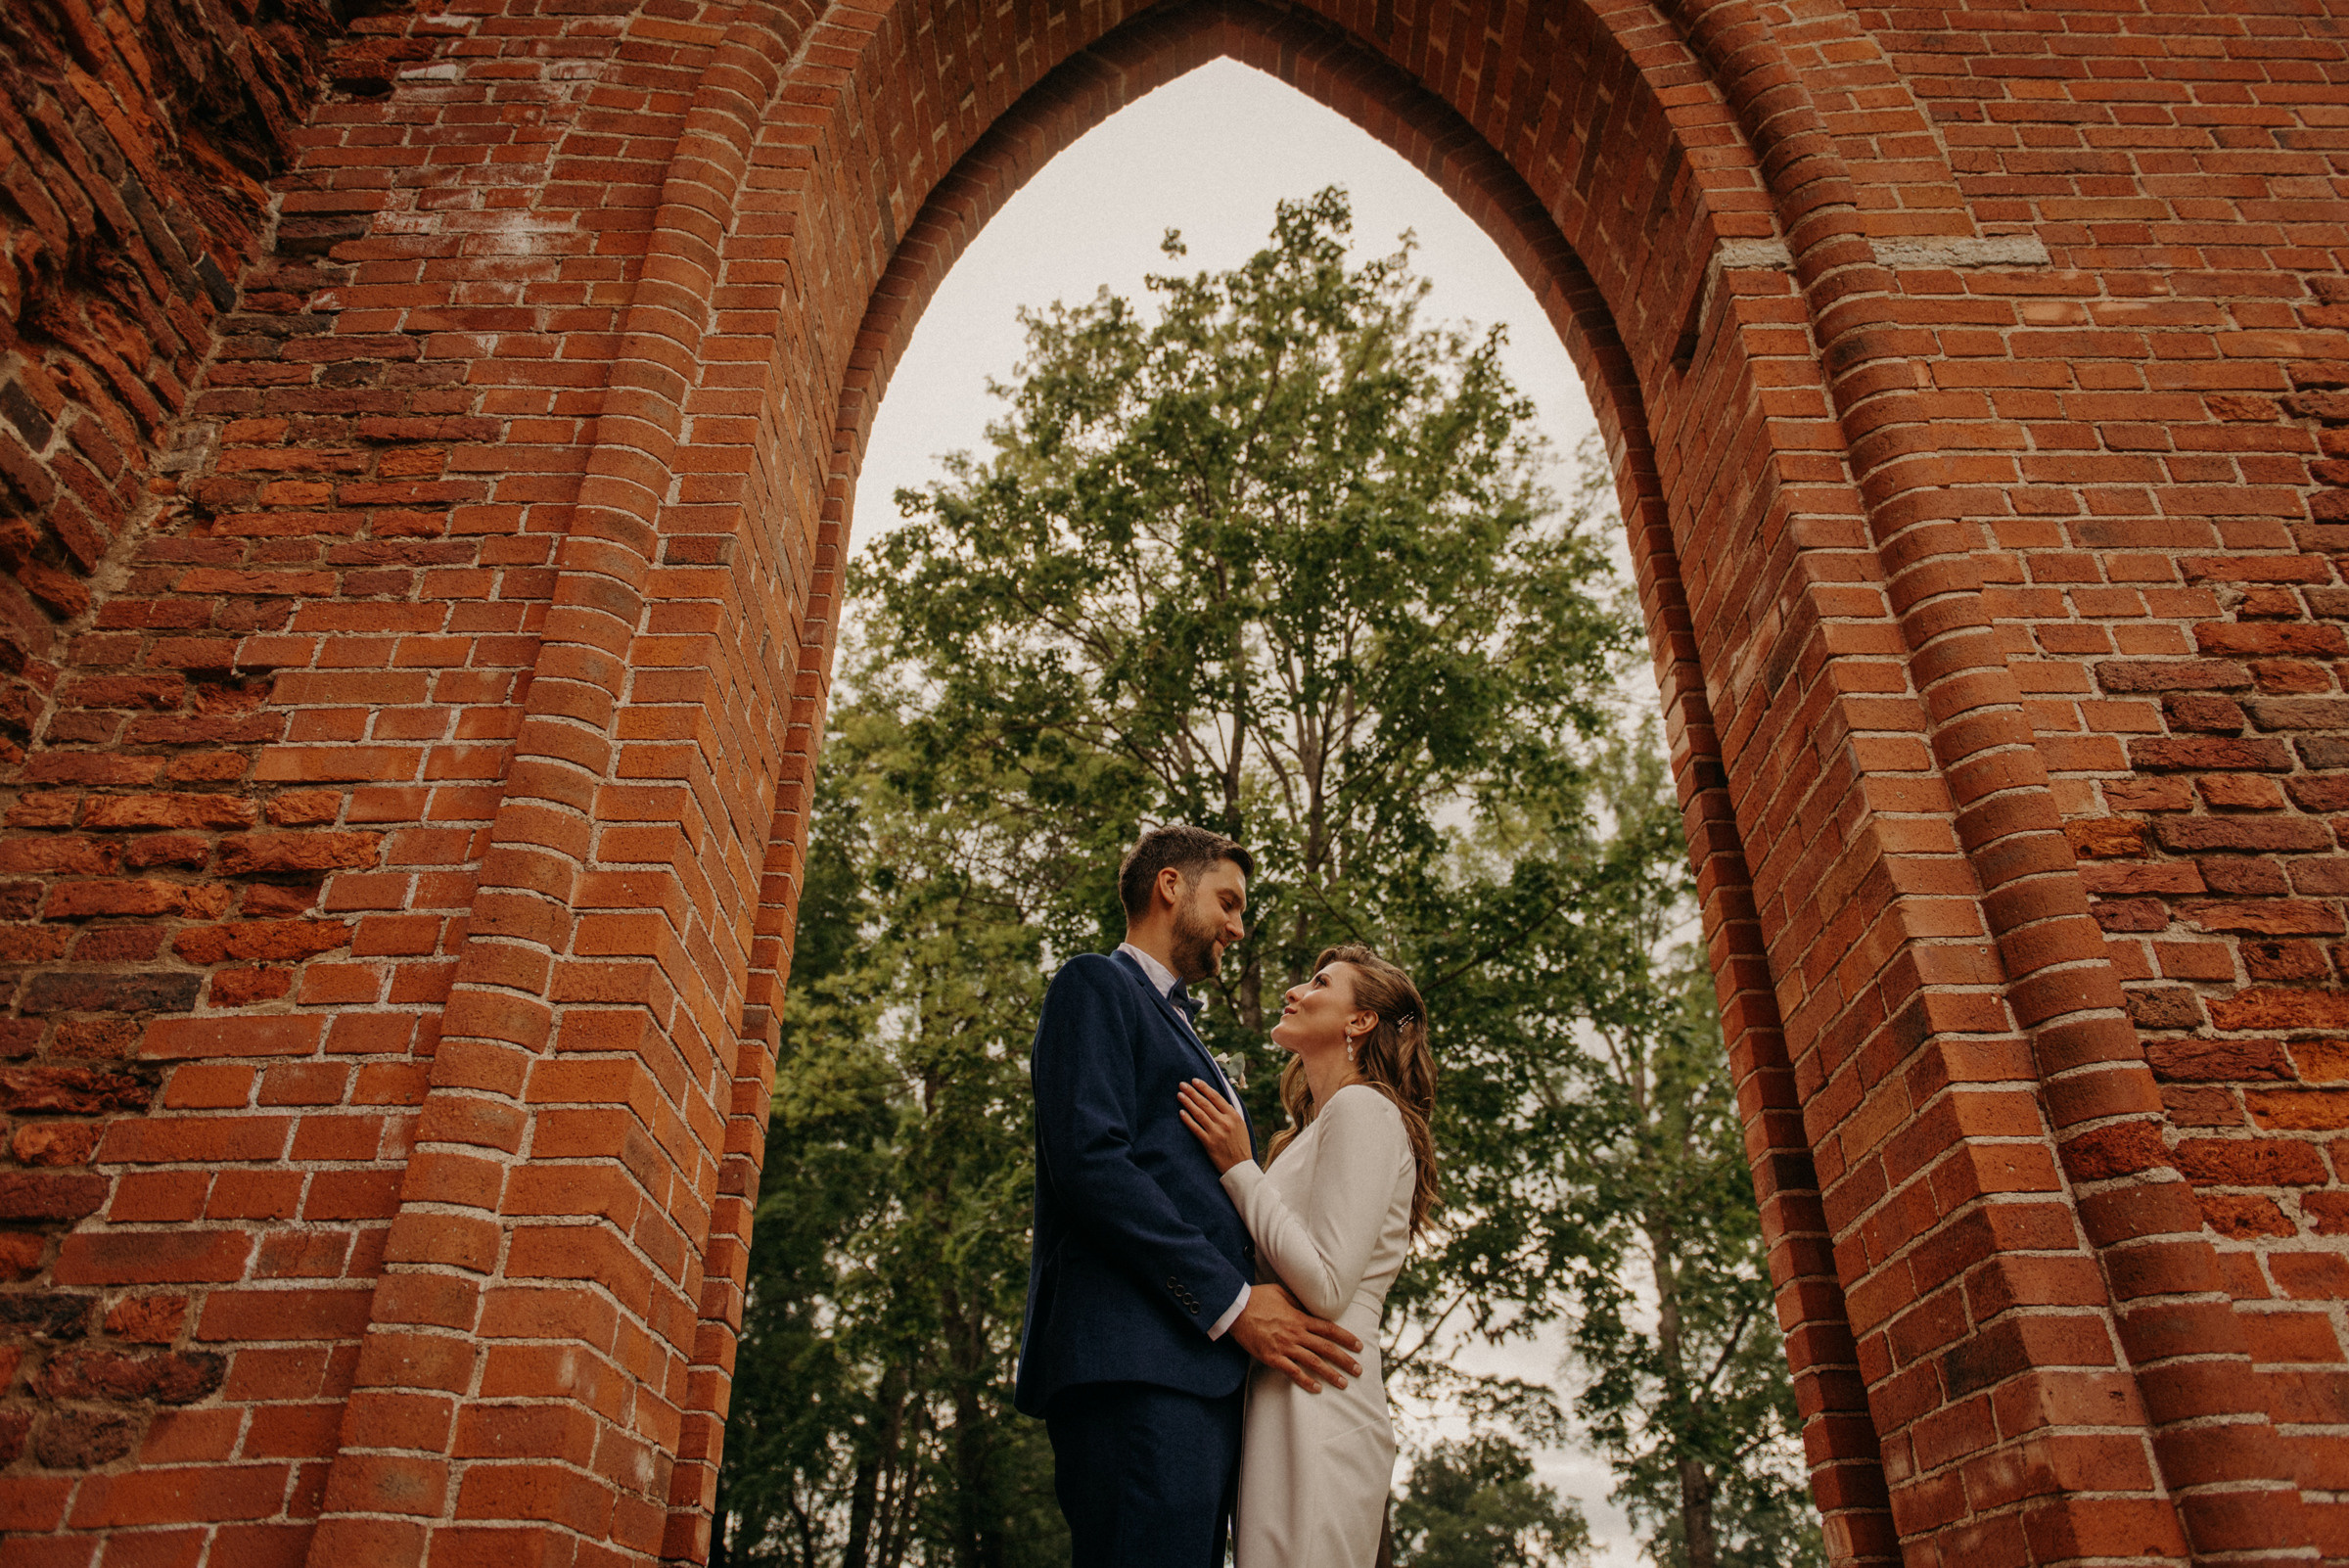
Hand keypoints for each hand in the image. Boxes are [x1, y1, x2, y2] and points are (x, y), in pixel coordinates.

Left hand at [1178, 1079, 1251, 1171]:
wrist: (1240, 1167)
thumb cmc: (1240, 1144)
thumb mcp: (1240, 1125)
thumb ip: (1230, 1112)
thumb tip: (1218, 1099)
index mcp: (1233, 1116)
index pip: (1216, 1097)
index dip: (1204, 1088)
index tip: (1195, 1081)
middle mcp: (1225, 1122)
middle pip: (1205, 1103)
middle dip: (1192, 1092)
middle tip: (1182, 1084)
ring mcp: (1216, 1133)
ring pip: (1199, 1114)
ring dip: (1188, 1103)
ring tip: (1179, 1095)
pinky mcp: (1209, 1143)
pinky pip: (1196, 1128)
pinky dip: (1188, 1120)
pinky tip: (1181, 1112)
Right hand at [1228, 1284, 1362, 1393]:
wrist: (1235, 1309)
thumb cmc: (1257, 1298)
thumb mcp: (1281, 1292)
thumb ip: (1297, 1301)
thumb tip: (1309, 1305)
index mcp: (1299, 1317)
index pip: (1329, 1329)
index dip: (1346, 1338)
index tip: (1359, 1346)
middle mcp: (1296, 1333)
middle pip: (1326, 1348)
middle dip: (1345, 1360)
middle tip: (1359, 1370)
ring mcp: (1284, 1346)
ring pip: (1313, 1362)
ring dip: (1331, 1374)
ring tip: (1344, 1384)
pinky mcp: (1272, 1357)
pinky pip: (1292, 1371)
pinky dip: (1306, 1381)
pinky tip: (1316, 1388)